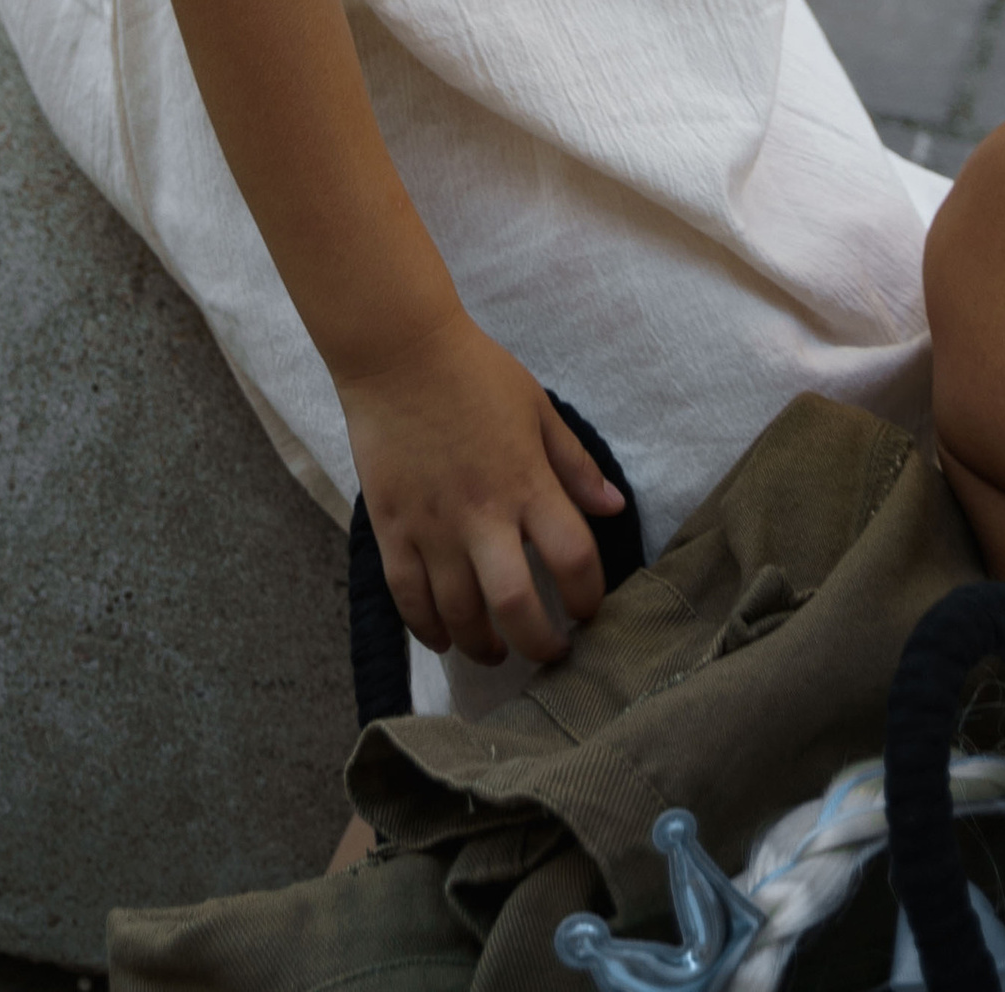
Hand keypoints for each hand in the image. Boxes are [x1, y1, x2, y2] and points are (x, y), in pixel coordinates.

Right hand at [336, 310, 625, 669]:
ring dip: (483, 646)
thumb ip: (575, 464)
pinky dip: (427, 629)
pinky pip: (408, 597)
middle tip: (550, 653)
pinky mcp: (391, 528)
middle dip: (540, 646)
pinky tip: (443, 640)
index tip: (589, 610)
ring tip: (497, 651)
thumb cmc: (475, 372)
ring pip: (459, 614)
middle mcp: (481, 515)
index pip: (574, 560)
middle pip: (516, 608)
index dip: (589, 598)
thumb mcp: (538, 408)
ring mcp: (432, 526)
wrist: (399, 350)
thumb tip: (613, 509)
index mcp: (527, 482)